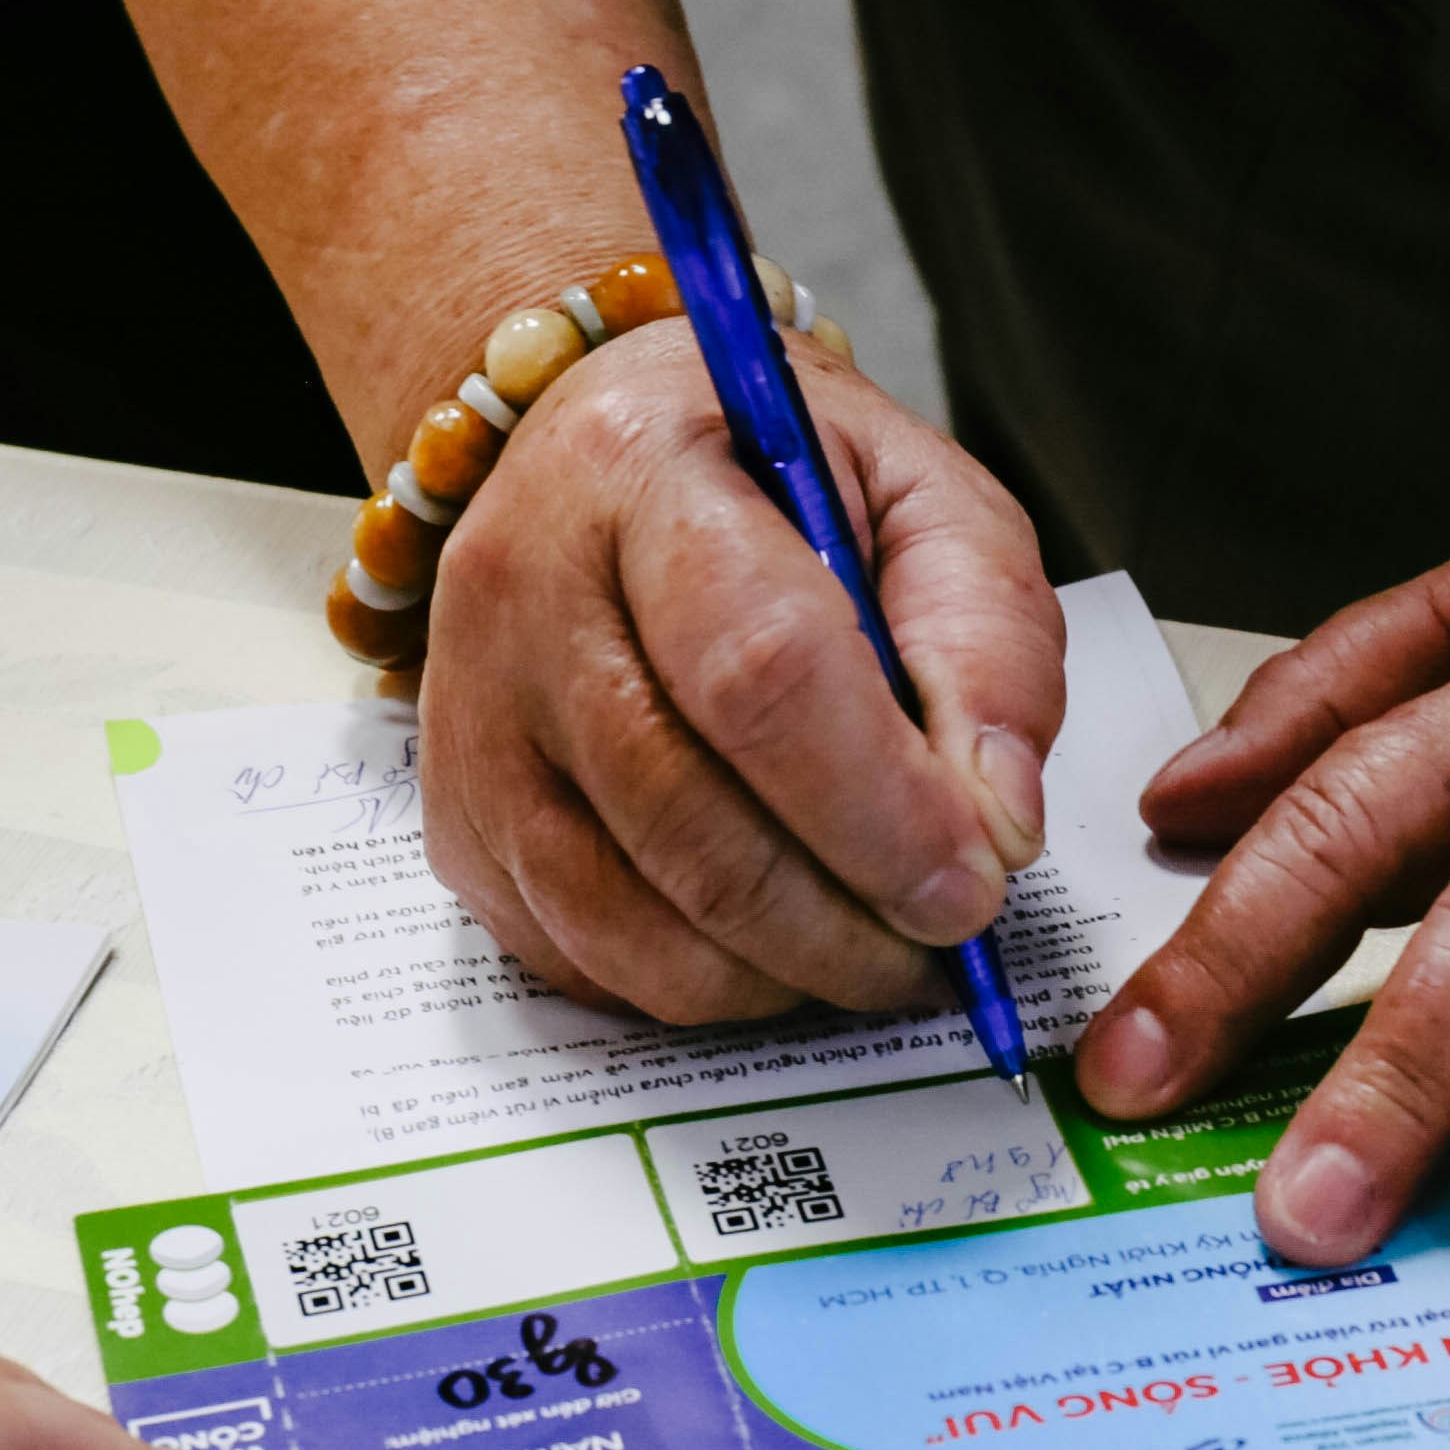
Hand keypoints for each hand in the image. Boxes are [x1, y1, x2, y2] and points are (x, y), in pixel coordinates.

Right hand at [422, 321, 1064, 1023]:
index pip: (760, 671)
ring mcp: (472, 721)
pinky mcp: (456, 824)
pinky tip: (772, 935)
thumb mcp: (928, 503)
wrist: (613, 466)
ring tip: (872, 945)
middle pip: (686, 822)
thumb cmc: (782, 482)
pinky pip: (583, 960)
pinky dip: (701, 983)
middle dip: (843, 922)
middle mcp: (521, 590)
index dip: (880, 808)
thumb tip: (993, 826)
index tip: (973, 883)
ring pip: (626, 920)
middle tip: (943, 938)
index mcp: (644, 469)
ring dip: (780, 973)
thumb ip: (985, 646)